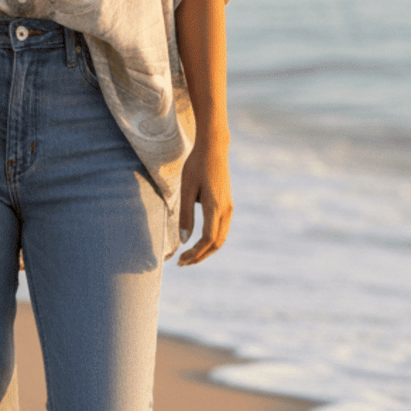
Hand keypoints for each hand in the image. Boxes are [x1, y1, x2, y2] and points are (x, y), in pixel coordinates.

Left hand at [175, 136, 231, 265]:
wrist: (214, 148)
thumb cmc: (196, 166)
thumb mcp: (186, 189)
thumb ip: (185, 215)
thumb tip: (185, 240)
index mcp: (215, 207)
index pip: (207, 239)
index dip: (195, 253)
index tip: (181, 259)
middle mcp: (226, 210)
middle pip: (216, 244)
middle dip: (200, 256)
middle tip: (182, 263)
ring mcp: (229, 208)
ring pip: (221, 238)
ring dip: (206, 250)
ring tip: (189, 256)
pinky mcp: (228, 204)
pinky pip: (222, 230)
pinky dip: (211, 241)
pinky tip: (198, 242)